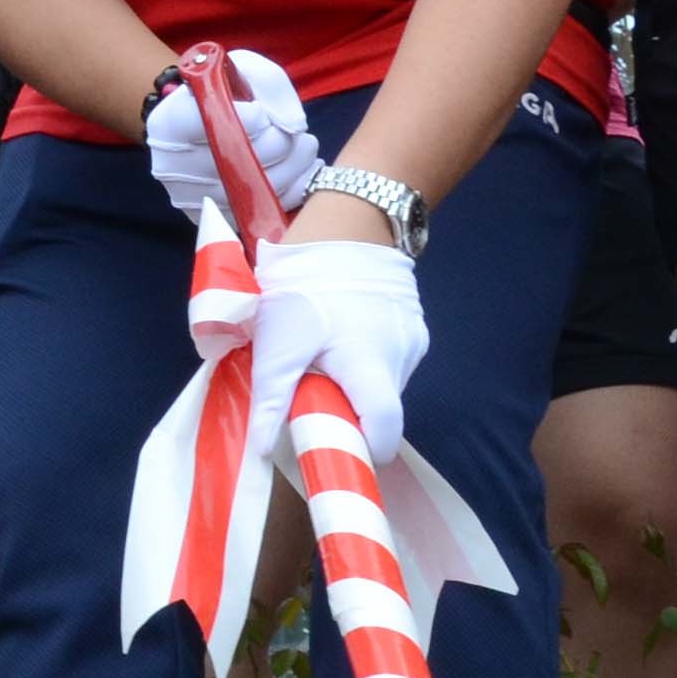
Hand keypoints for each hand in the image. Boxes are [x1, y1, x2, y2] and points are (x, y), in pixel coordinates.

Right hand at [142, 51, 314, 223]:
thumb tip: (294, 126)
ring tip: (304, 150)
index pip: (214, 124)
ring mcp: (188, 197)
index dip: (253, 121)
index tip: (265, 113)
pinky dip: (289, 194)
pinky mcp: (210, 218)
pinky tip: (300, 174)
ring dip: (293, 170)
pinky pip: (259, 212)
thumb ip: (271, 87)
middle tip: (299, 135)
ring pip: (253, 191)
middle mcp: (170, 164)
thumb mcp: (242, 70)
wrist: (200, 124)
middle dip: (281, 146)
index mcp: (169, 122)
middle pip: (238, 162)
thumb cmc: (223, 93)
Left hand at [246, 232, 427, 477]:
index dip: (365, 451)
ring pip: (384, 386)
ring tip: (325, 357)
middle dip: (349, 413)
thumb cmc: (306, 285)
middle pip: (382, 411)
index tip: (338, 451)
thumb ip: (273, 396)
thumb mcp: (278, 341)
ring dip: (356, 385)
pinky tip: (344, 337)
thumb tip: (262, 449)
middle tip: (313, 395)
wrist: (345, 226)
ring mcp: (414, 341)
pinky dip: (367, 362)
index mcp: (372, 364)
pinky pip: (390, 361)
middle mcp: (403, 357)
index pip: (386, 430)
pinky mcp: (414, 327)